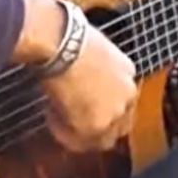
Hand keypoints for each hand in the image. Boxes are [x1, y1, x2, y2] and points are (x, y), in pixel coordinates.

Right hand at [38, 23, 138, 152]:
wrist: (63, 44)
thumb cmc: (70, 37)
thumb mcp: (91, 50)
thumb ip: (94, 69)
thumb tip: (81, 75)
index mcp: (128, 72)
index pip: (123, 101)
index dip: (103, 108)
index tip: (86, 107)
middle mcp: (127, 95)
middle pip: (119, 126)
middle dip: (97, 128)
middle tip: (74, 124)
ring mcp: (113, 112)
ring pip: (100, 139)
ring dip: (79, 133)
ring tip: (57, 118)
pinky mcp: (94, 125)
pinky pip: (77, 140)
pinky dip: (62, 132)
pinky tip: (50, 116)